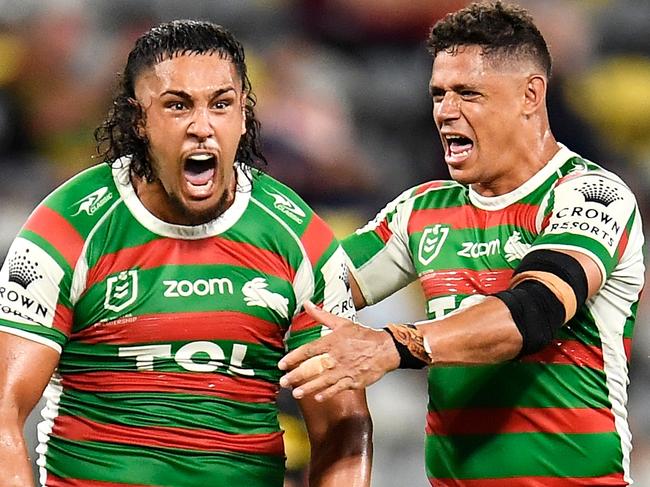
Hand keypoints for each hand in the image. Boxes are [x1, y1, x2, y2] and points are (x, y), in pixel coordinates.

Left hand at [278, 301, 399, 400]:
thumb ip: (321, 315)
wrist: (385, 349)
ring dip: (309, 388)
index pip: (308, 350)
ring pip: (323, 381)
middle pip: (313, 368)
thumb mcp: (341, 323)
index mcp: (332, 341)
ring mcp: (345, 370)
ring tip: (296, 393)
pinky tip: (318, 397)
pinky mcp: (354, 380)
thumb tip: (307, 304)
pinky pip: (338, 388)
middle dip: (297, 376)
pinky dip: (328, 393)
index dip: (294, 357)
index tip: (282, 364)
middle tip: (284, 381)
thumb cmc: (363, 336)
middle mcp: (337, 357)